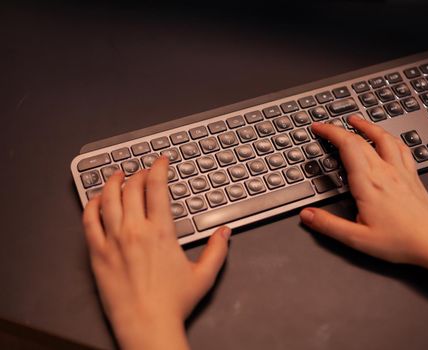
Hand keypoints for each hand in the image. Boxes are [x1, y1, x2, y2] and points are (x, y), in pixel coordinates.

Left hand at [82, 157, 229, 349]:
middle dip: (138, 174)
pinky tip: (96, 200)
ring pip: (108, 200)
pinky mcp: (97, 254)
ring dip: (112, 183)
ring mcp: (113, 241)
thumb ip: (217, 250)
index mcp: (161, 232)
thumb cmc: (173, 304)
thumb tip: (225, 232)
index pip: (157, 188)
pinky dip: (91, 205)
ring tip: (117, 175)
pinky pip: (89, 221)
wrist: (147, 326)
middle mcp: (135, 231)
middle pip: (132, 189)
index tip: (160, 161)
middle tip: (142, 171)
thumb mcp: (204, 275)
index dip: (158, 169)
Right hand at [300, 116, 427, 264]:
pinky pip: (401, 148)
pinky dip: (390, 137)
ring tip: (356, 121)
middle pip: (361, 139)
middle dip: (341, 128)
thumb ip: (329, 225)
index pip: (347, 146)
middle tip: (327, 126)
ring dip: (367, 126)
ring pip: (383, 138)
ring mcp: (401, 171)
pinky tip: (388, 138)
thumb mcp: (357, 239)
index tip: (318, 128)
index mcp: (368, 183)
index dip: (330, 132)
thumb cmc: (401, 241)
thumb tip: (306, 215)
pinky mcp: (412, 176)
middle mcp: (385, 171)